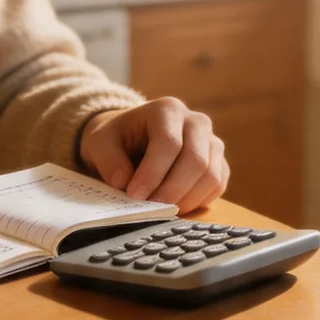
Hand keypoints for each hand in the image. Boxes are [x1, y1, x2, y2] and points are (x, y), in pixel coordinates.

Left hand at [79, 98, 227, 213]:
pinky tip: (176, 206)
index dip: (153, 173)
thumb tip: (123, 182)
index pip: (169, 143)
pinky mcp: (218, 162)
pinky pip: (218, 185)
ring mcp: (212, 141)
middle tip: (150, 209)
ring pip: (211, 175)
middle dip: (172, 190)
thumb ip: (108, 160)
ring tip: (161, 210)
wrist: (133, 137)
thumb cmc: (118, 138)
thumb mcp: (100, 142)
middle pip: (195, 160)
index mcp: (167, 109)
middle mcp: (196, 121)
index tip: (134, 195)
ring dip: (187, 199)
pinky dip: (199, 201)